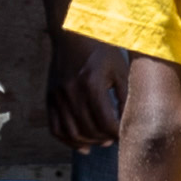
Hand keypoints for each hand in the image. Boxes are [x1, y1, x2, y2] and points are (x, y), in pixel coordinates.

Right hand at [46, 31, 128, 151]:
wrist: (70, 34)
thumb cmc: (100, 51)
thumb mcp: (118, 69)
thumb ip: (125, 96)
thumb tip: (130, 122)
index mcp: (92, 83)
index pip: (107, 122)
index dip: (118, 134)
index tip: (126, 134)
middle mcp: (72, 92)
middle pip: (89, 130)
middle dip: (104, 139)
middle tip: (114, 139)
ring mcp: (57, 96)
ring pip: (72, 133)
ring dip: (88, 143)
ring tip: (100, 142)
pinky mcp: (49, 98)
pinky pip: (55, 128)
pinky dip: (67, 141)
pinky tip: (81, 145)